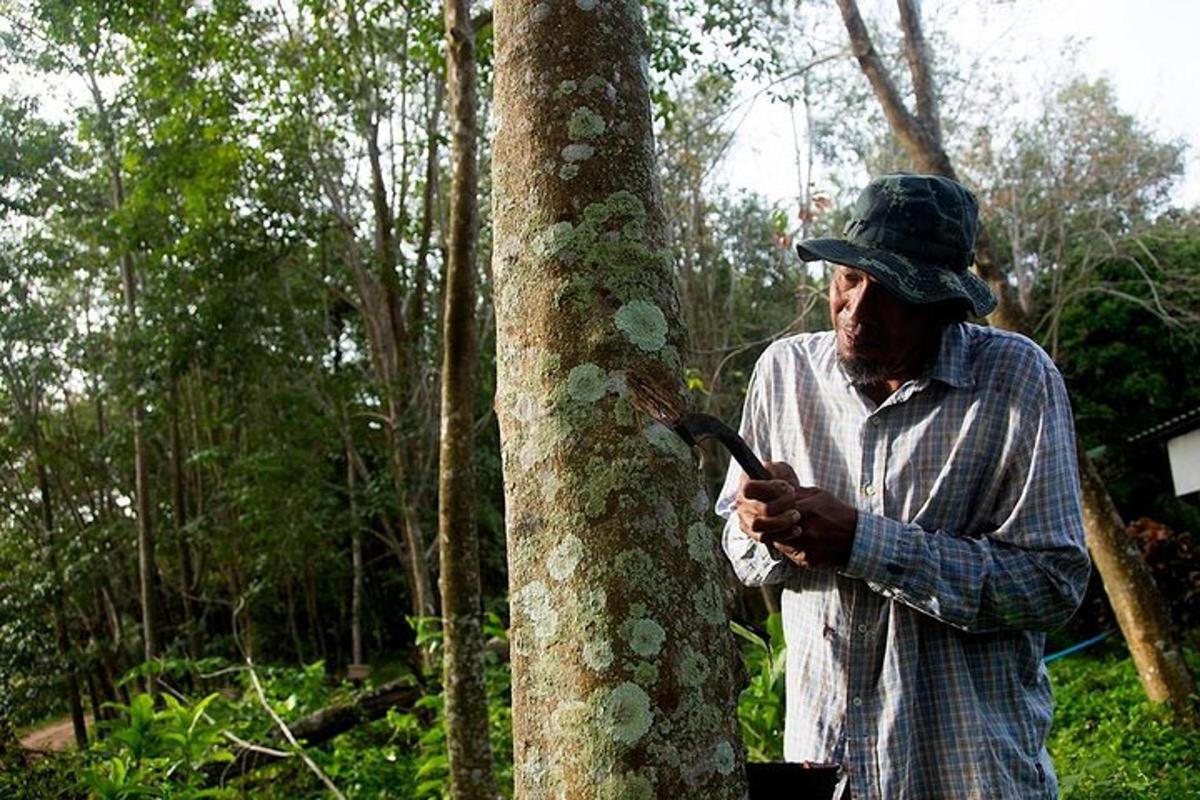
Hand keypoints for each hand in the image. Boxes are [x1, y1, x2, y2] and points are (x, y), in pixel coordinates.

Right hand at [736, 462, 802, 544]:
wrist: (783, 497)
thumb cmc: (780, 480)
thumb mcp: (779, 469)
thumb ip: (776, 471)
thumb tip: (772, 478)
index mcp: (745, 484)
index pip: (749, 488)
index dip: (770, 488)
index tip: (786, 486)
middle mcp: (742, 504)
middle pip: (763, 510)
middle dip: (783, 505)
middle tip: (794, 501)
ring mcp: (747, 521)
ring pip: (762, 529)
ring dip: (783, 523)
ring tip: (795, 515)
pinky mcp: (755, 534)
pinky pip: (767, 539)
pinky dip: (784, 535)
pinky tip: (797, 529)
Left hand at [737, 462, 857, 568]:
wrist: (857, 538)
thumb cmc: (835, 513)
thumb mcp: (816, 495)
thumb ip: (795, 494)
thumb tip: (772, 488)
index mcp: (805, 508)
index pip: (771, 508)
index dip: (761, 505)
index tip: (753, 501)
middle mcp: (804, 528)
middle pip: (770, 528)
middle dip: (767, 523)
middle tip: (770, 519)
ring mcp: (805, 546)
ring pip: (778, 541)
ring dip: (778, 536)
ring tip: (788, 530)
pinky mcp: (807, 560)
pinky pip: (789, 554)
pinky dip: (790, 547)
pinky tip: (801, 541)